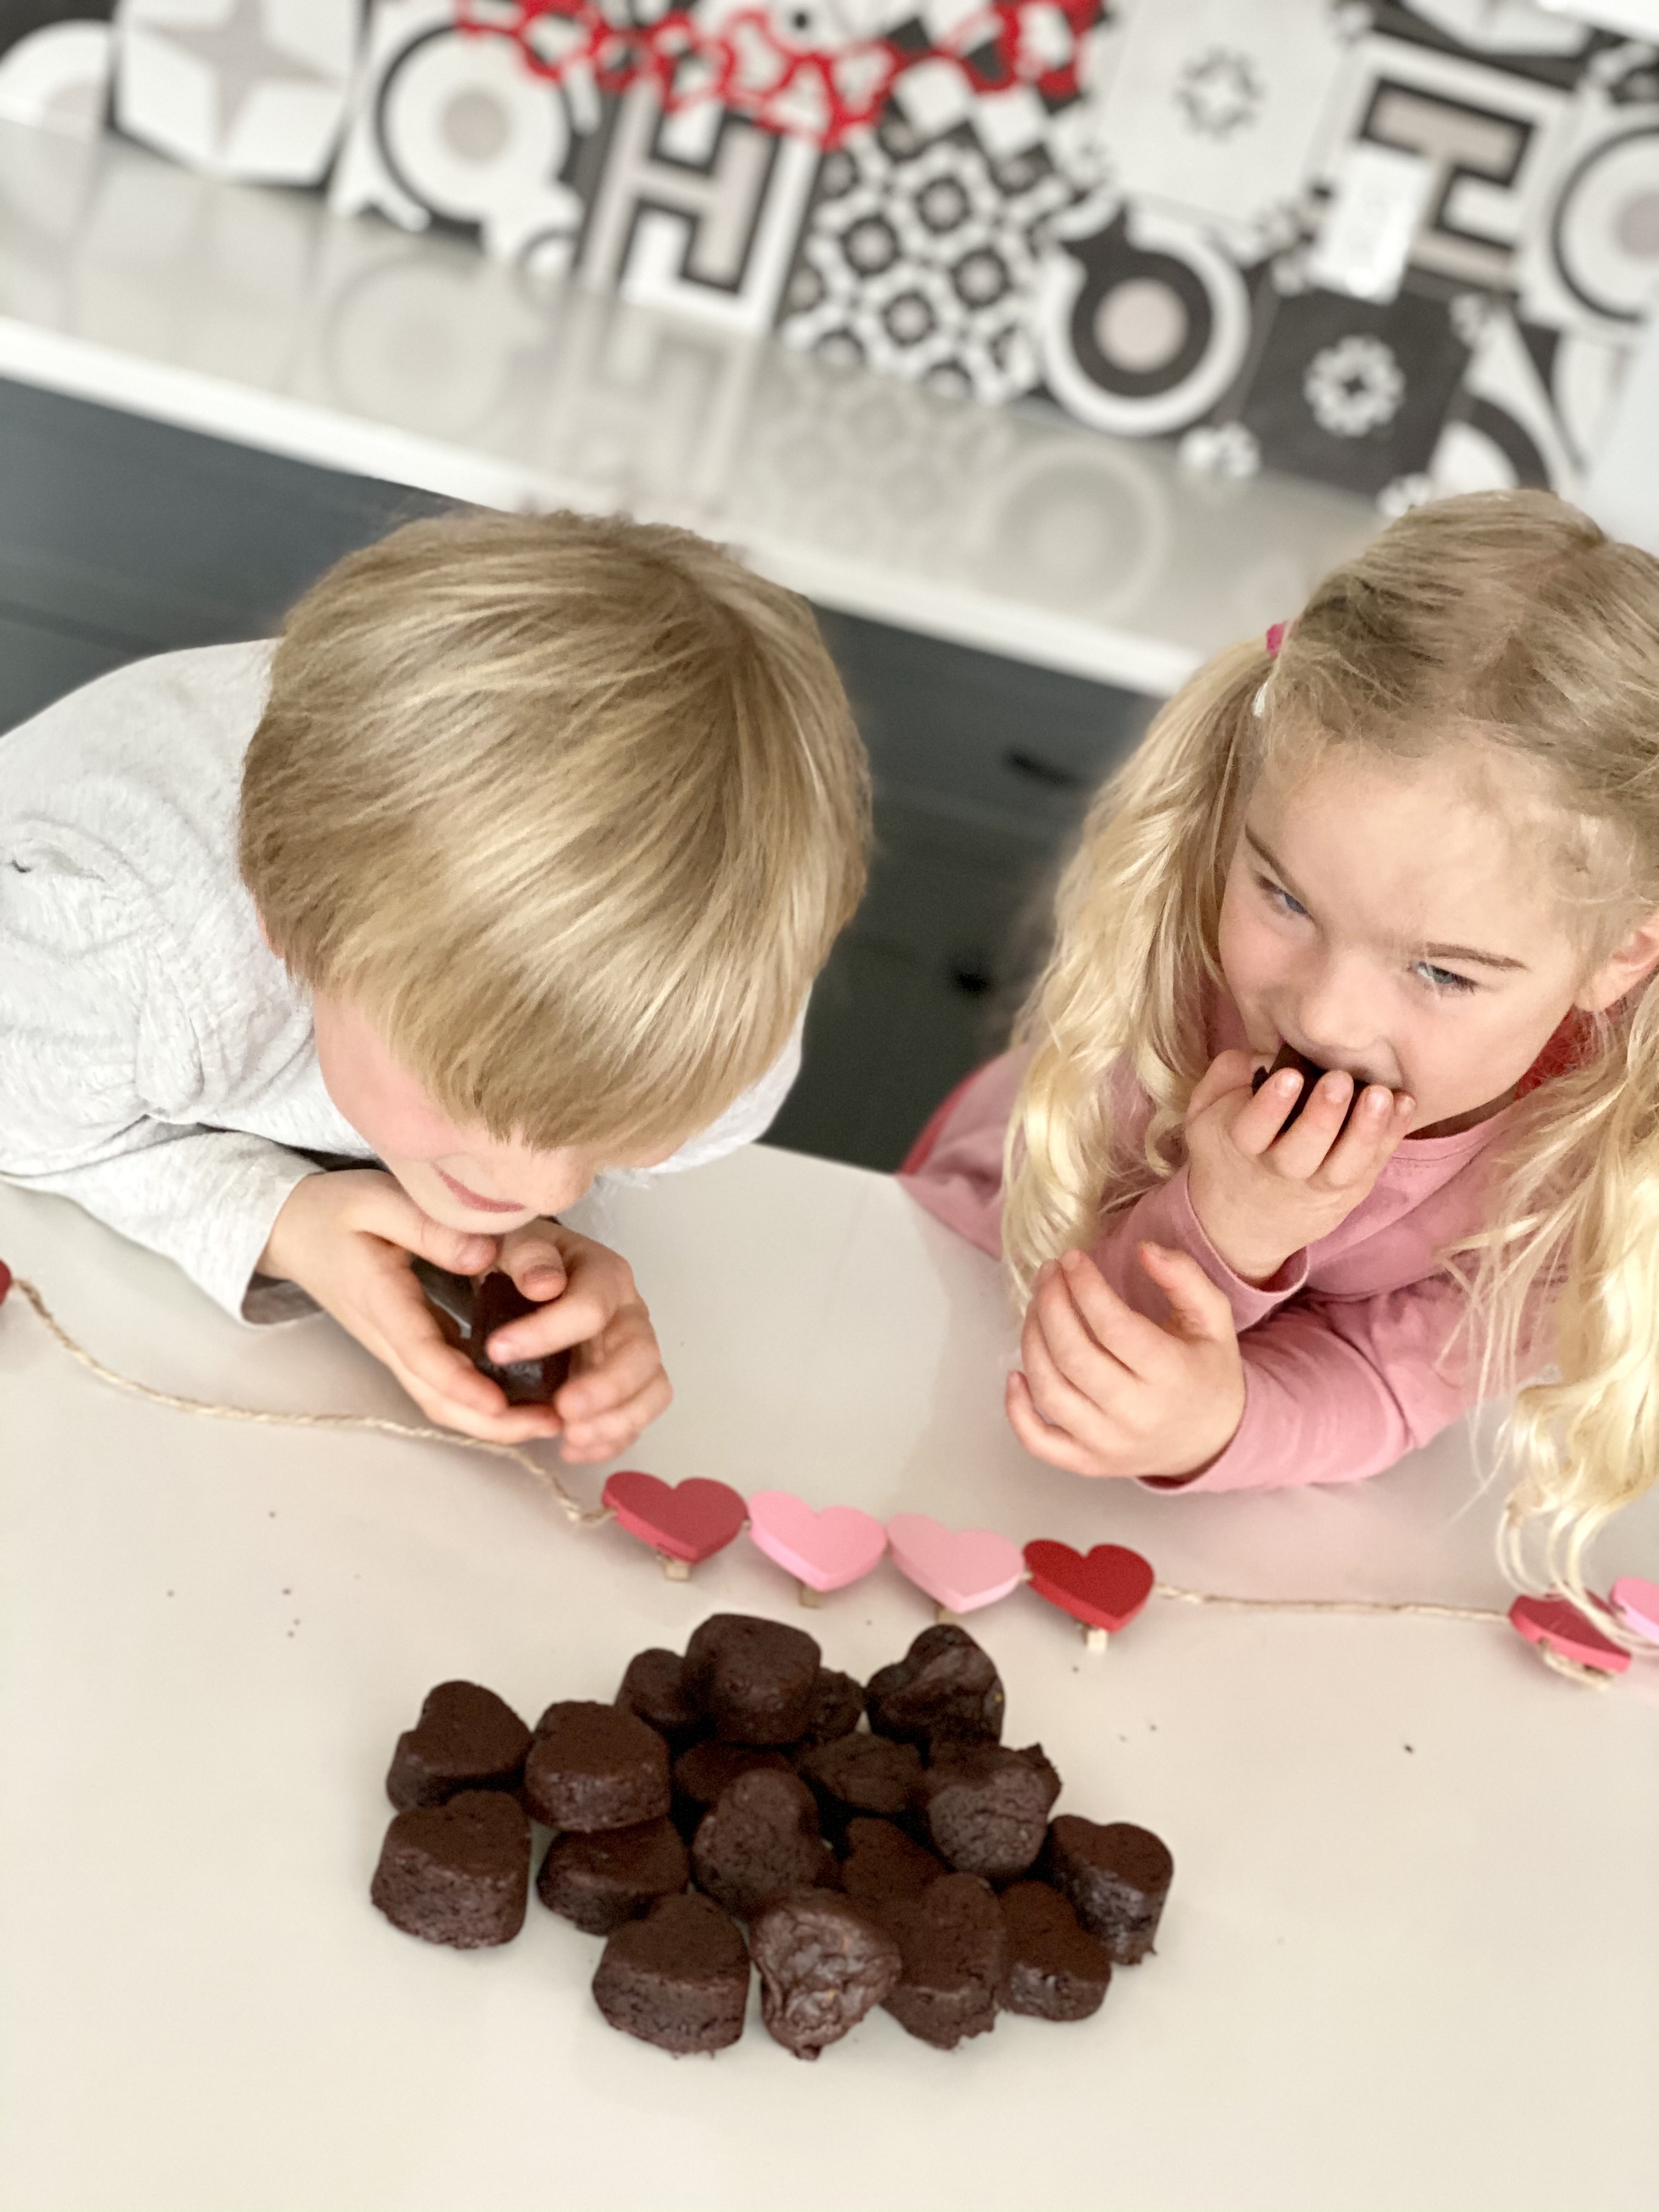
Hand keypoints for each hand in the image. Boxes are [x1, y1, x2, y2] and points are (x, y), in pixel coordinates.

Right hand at [259, 1169, 549, 1441]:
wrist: (292, 1230)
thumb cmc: (335, 1210)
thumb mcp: (378, 1200)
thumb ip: (430, 1228)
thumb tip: (485, 1256)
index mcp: (380, 1297)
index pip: (419, 1351)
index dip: (459, 1381)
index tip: (500, 1402)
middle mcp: (386, 1334)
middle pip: (433, 1395)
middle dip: (489, 1420)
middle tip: (551, 1424)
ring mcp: (395, 1344)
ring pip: (438, 1397)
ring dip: (489, 1418)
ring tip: (549, 1420)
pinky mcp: (407, 1342)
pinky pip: (441, 1382)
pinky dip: (479, 1398)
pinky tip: (524, 1395)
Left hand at [484, 1221, 671, 1463]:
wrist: (530, 1275)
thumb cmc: (522, 1261)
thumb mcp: (514, 1242)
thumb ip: (528, 1254)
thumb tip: (544, 1285)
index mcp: (604, 1275)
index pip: (591, 1306)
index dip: (548, 1332)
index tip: (497, 1350)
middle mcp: (628, 1314)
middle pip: (641, 1353)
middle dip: (607, 1387)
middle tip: (563, 1409)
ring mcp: (631, 1353)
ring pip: (652, 1389)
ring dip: (617, 1420)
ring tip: (570, 1435)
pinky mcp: (625, 1386)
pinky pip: (636, 1417)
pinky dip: (611, 1440)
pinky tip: (572, 1449)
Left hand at [1005, 1244, 1243, 1478]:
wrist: (1210, 1440)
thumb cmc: (1206, 1371)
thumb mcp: (1213, 1318)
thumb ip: (1184, 1276)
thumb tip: (1144, 1249)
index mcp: (1171, 1376)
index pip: (1114, 1327)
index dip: (1085, 1286)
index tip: (1071, 1258)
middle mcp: (1137, 1415)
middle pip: (1074, 1356)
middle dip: (1051, 1304)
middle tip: (1048, 1273)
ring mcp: (1108, 1444)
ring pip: (1050, 1391)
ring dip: (1032, 1341)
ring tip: (1037, 1305)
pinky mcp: (1087, 1463)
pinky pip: (1038, 1441)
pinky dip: (1016, 1410)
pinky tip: (1015, 1373)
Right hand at [1184, 1049, 1414, 1283]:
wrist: (1242, 1219)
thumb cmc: (1230, 1148)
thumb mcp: (1206, 1112)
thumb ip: (1226, 1078)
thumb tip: (1260, 1057)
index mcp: (1241, 1146)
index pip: (1252, 1131)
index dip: (1270, 1106)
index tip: (1289, 1075)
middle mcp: (1279, 1172)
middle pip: (1300, 1153)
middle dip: (1322, 1117)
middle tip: (1339, 1080)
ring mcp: (1318, 1186)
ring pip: (1342, 1167)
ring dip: (1365, 1132)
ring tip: (1381, 1095)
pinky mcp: (1349, 1191)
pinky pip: (1372, 1166)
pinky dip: (1391, 1137)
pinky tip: (1403, 1103)